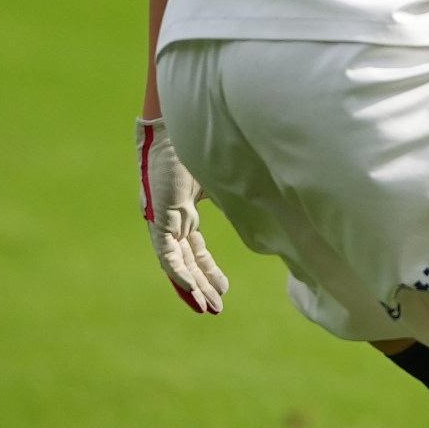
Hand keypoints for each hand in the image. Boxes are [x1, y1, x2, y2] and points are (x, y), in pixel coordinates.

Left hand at [137, 118, 229, 313]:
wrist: (182, 120)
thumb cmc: (203, 140)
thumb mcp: (225, 176)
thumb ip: (238, 194)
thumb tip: (270, 207)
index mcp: (183, 209)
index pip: (194, 248)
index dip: (207, 270)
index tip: (223, 288)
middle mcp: (172, 217)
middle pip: (187, 260)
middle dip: (202, 285)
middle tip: (217, 307)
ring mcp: (164, 217)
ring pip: (176, 262)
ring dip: (192, 286)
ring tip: (208, 307)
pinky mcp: (159, 215)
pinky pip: (167, 253)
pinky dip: (180, 272)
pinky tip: (192, 289)